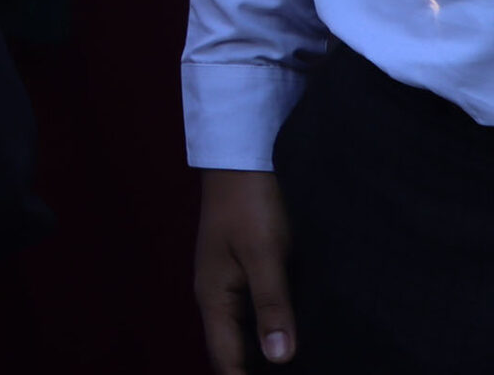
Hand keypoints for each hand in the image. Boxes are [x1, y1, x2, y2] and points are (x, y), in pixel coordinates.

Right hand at [198, 168, 295, 370]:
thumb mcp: (264, 255)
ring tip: (301, 367)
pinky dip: (273, 333)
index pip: (226, 359)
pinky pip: (257, 316)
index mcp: (214, 297)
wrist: (243, 160)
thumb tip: (279, 359)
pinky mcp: (247, 274)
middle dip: (257, 372)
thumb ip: (272, 306)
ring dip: (265, 356)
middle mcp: (218, 297)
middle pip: (233, 351)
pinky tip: (299, 340)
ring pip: (246, 335)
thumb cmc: (250, 205)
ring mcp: (231, 285)